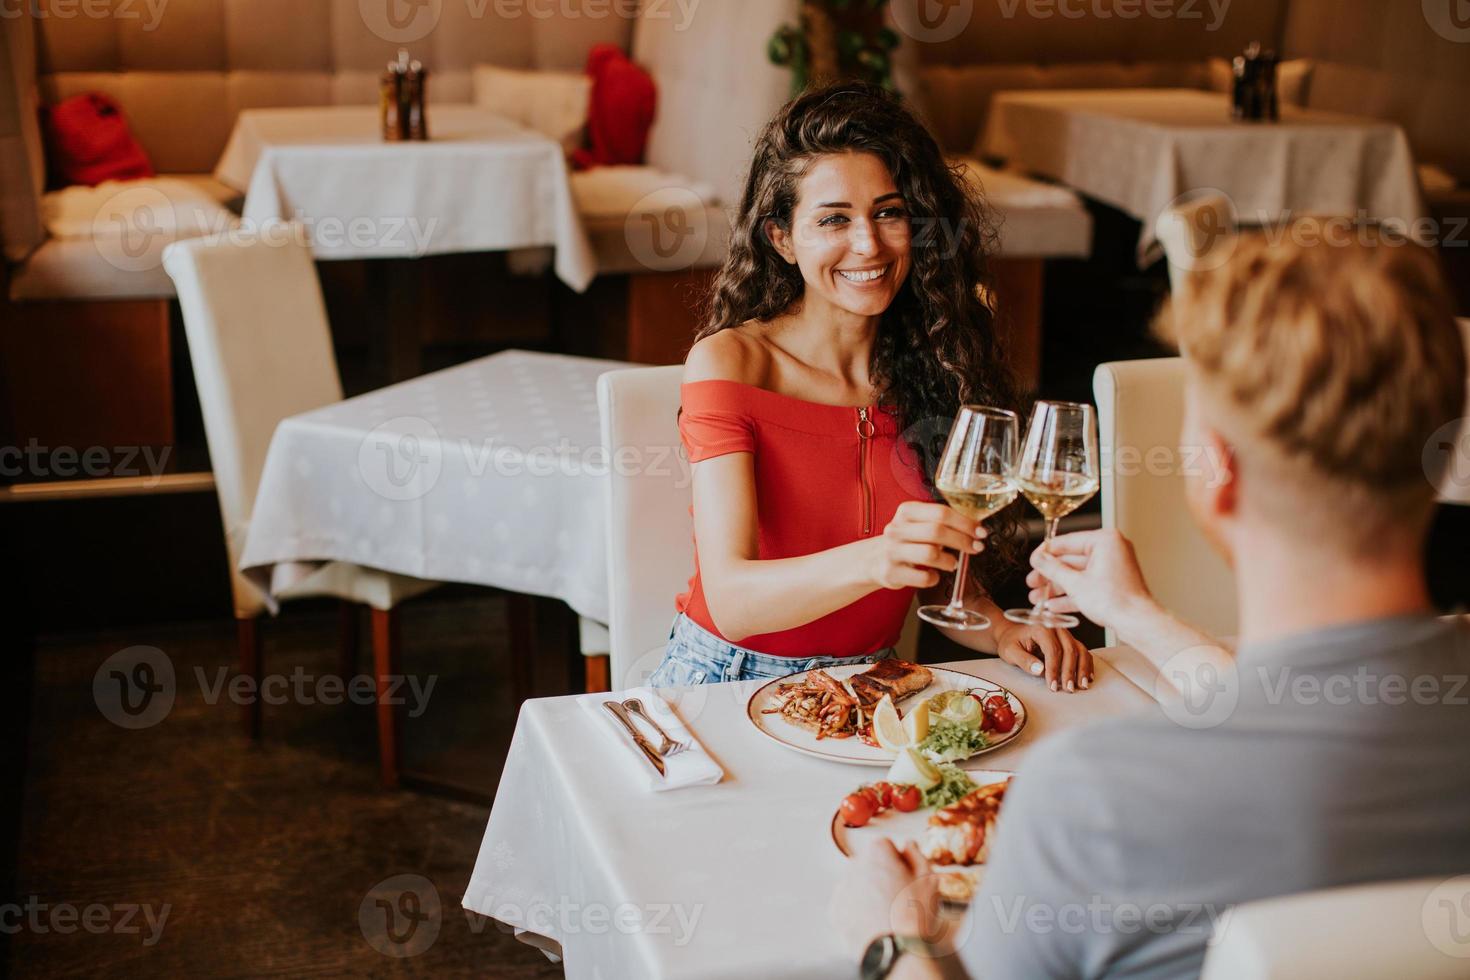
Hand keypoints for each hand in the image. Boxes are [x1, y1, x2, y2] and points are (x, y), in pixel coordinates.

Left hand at [829, 837, 942, 951]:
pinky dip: (856, 909)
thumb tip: (907, 845)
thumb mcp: (928, 878)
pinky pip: (846, 904)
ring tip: (886, 912)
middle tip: (897, 896)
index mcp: (877, 853)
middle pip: (868, 863)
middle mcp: (855, 866)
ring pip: (856, 883)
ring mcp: (842, 889)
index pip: (884, 845)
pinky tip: (873, 921)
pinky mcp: (835, 911)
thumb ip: (916, 854)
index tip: (904, 874)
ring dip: (867, 891)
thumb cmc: (914, 915)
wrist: (897, 951)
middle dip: (880, 874)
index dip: (897, 859)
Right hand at [868, 501, 985, 590]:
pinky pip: (923, 578)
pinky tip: (935, 575)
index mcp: (906, 512)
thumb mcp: (917, 524)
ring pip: (930, 554)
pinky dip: (935, 578)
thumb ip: (941, 522)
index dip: (965, 523)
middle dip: (962, 541)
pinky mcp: (891, 573)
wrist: (874, 560)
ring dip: (949, 561)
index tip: (980, 532)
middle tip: (976, 548)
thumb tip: (974, 528)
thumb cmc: (906, 541)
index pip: (941, 513)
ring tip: (953, 564)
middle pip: (937, 531)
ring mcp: (892, 551)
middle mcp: (897, 529)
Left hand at [994, 620, 1093, 691]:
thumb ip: (1024, 660)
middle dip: (1070, 671)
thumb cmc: (1010, 642)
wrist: (1012, 633)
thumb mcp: (1010, 651)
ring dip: (1082, 669)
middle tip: (1068, 689)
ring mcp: (1064, 633)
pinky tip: (1088, 677)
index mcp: (1041, 627)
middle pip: (1069, 649)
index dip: (1054, 669)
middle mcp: (1056, 627)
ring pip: (1079, 650)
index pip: (1052, 649)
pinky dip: (1086, 664)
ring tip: (1082, 685)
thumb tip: (1040, 670)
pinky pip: (1082, 651)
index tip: (1052, 685)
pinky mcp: (1069, 640)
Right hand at [1025, 529, 1157, 632]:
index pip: (1067, 542)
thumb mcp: (1075, 583)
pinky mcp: (1113, 583)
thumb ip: (1053, 568)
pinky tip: (1054, 605)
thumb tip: (1038, 558)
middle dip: (1050, 575)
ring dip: (1057, 587)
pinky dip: (1071, 594)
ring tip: (1038, 598)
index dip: (1046, 553)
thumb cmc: (1116, 601)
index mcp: (1104, 541)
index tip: (1032, 561)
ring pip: (1078, 574)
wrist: (1138, 623)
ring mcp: (1112, 567)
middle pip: (1071, 560)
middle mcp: (1111, 550)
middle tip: (1033, 582)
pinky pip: (1087, 584)